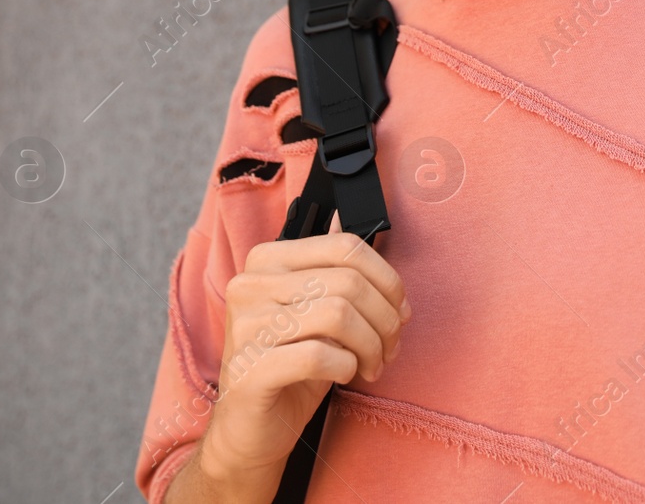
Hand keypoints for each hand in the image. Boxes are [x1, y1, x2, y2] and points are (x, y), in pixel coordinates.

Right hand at [199, 231, 411, 480]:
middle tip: (391, 346)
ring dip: (371, 346)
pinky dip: (347, 367)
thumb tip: (344, 216)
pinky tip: (345, 375)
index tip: (398, 308)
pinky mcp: (250, 369)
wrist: (249, 428)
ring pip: (339, 316)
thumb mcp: (311, 308)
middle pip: (349, 283)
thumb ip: (326, 265)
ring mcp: (246, 327)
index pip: (344, 247)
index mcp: (266, 260)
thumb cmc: (288, 364)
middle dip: (385, 318)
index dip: (386, 278)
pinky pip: (321, 356)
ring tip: (373, 364)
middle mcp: (250, 285)